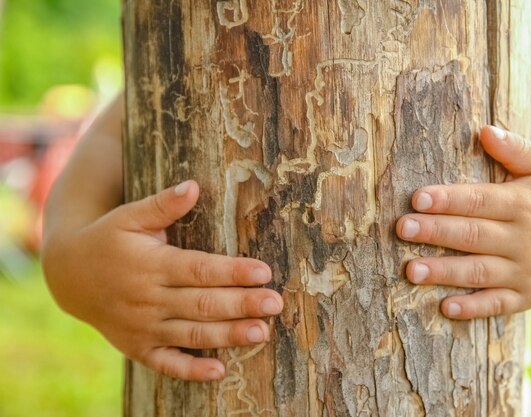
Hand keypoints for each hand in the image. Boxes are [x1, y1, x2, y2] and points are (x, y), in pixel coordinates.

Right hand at [42, 180, 282, 380]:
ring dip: (229, 335)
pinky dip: (191, 370)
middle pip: (203, 304)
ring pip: (192, 333)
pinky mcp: (138, 347)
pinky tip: (219, 371)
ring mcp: (143, 327)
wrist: (68, 275)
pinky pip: (167, 363)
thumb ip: (162, 205)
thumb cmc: (107, 239)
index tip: (264, 271)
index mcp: (152, 264)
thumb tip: (193, 186)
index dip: (233, 271)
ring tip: (262, 332)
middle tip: (275, 303)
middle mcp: (149, 299)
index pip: (200, 269)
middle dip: (242, 304)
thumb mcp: (129, 216)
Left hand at [396, 126, 530, 319]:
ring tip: (411, 270)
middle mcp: (524, 239)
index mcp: (523, 204)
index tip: (417, 199)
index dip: (448, 200)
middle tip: (402, 228)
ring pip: (480, 272)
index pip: (480, 201)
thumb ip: (516, 150)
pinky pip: (498, 304)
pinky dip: (473, 308)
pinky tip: (445, 307)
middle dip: (436, 232)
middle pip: (473, 235)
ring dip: (444, 272)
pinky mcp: (526, 296)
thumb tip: (484, 131)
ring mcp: (525, 271)